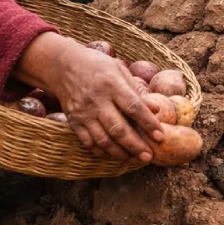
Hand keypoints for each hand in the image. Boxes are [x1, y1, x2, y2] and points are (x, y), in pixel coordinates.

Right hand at [14, 33, 164, 160]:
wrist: (63, 66)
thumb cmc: (97, 66)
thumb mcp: (119, 70)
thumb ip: (137, 91)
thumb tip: (157, 110)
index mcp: (112, 84)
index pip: (134, 107)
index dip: (148, 123)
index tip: (160, 136)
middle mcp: (97, 100)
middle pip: (118, 129)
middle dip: (136, 145)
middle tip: (149, 156)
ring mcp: (84, 112)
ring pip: (103, 139)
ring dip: (120, 153)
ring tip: (134, 159)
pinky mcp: (73, 121)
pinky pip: (87, 141)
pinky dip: (100, 151)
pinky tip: (112, 154)